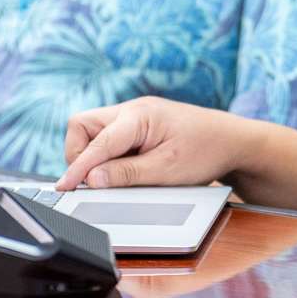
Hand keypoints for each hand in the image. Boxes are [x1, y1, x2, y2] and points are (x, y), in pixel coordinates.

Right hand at [57, 96, 247, 190]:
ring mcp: (134, 116)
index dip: (77, 167)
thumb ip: (126, 174)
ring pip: (93, 131)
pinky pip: (109, 137)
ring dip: (95, 155)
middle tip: (96, 181)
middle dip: (81, 154)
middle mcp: (132, 109)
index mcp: (139, 115)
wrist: (233, 141)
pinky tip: (127, 170)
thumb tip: (90, 179)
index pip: (96, 142)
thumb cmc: (206, 152)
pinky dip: (109, 155)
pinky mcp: (138, 126)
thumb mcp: (166, 171)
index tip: (64, 187)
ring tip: (117, 176)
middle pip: (83, 126)